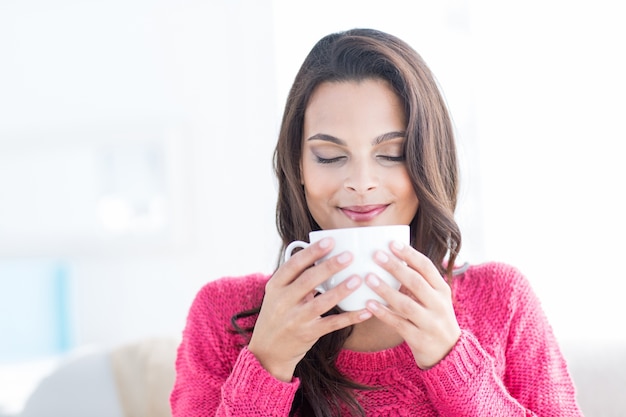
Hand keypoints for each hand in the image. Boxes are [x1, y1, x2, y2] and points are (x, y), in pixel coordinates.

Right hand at [248, 237, 372, 381]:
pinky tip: (364, 311)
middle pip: (308, 280)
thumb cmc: (278, 315)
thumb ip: (296, 278)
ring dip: (341, 290)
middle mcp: (282, 302)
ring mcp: (294, 319)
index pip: (293, 265)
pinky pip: (332, 324)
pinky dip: (349, 317)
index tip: (330, 241)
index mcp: (275, 286)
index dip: (312, 252)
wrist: (267, 351)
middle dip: (329, 267)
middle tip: (349, 256)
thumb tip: (322, 256)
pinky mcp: (307, 334)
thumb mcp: (278, 295)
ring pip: (321, 302)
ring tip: (358, 279)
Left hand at [364, 241, 460, 368]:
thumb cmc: (434, 318)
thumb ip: (418, 282)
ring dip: (386, 290)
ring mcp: (430, 323)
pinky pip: (399, 324)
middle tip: (376, 255)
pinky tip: (368, 304)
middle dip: (396, 267)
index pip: (427, 267)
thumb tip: (391, 258)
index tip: (392, 243)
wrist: (449, 354)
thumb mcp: (434, 299)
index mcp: (442, 290)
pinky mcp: (419, 339)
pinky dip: (383, 313)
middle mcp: (439, 305)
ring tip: (368, 278)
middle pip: (416, 282)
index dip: (409, 254)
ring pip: (406, 305)